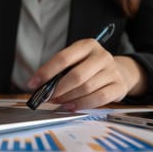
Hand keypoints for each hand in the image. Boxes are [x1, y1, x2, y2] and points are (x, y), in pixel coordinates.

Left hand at [27, 39, 146, 109]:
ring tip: (58, 102)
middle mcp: (101, 56)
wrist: (119, 72)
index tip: (33, 83)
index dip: (46, 72)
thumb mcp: (76, 61)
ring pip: (86, 88)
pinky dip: (82, 104)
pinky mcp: (118, 86)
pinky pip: (99, 98)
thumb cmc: (90, 67)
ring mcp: (112, 71)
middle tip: (47, 97)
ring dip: (68, 98)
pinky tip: (71, 106)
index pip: (63, 58)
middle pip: (76, 75)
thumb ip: (60, 71)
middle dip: (58, 89)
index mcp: (87, 45)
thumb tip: (40, 85)